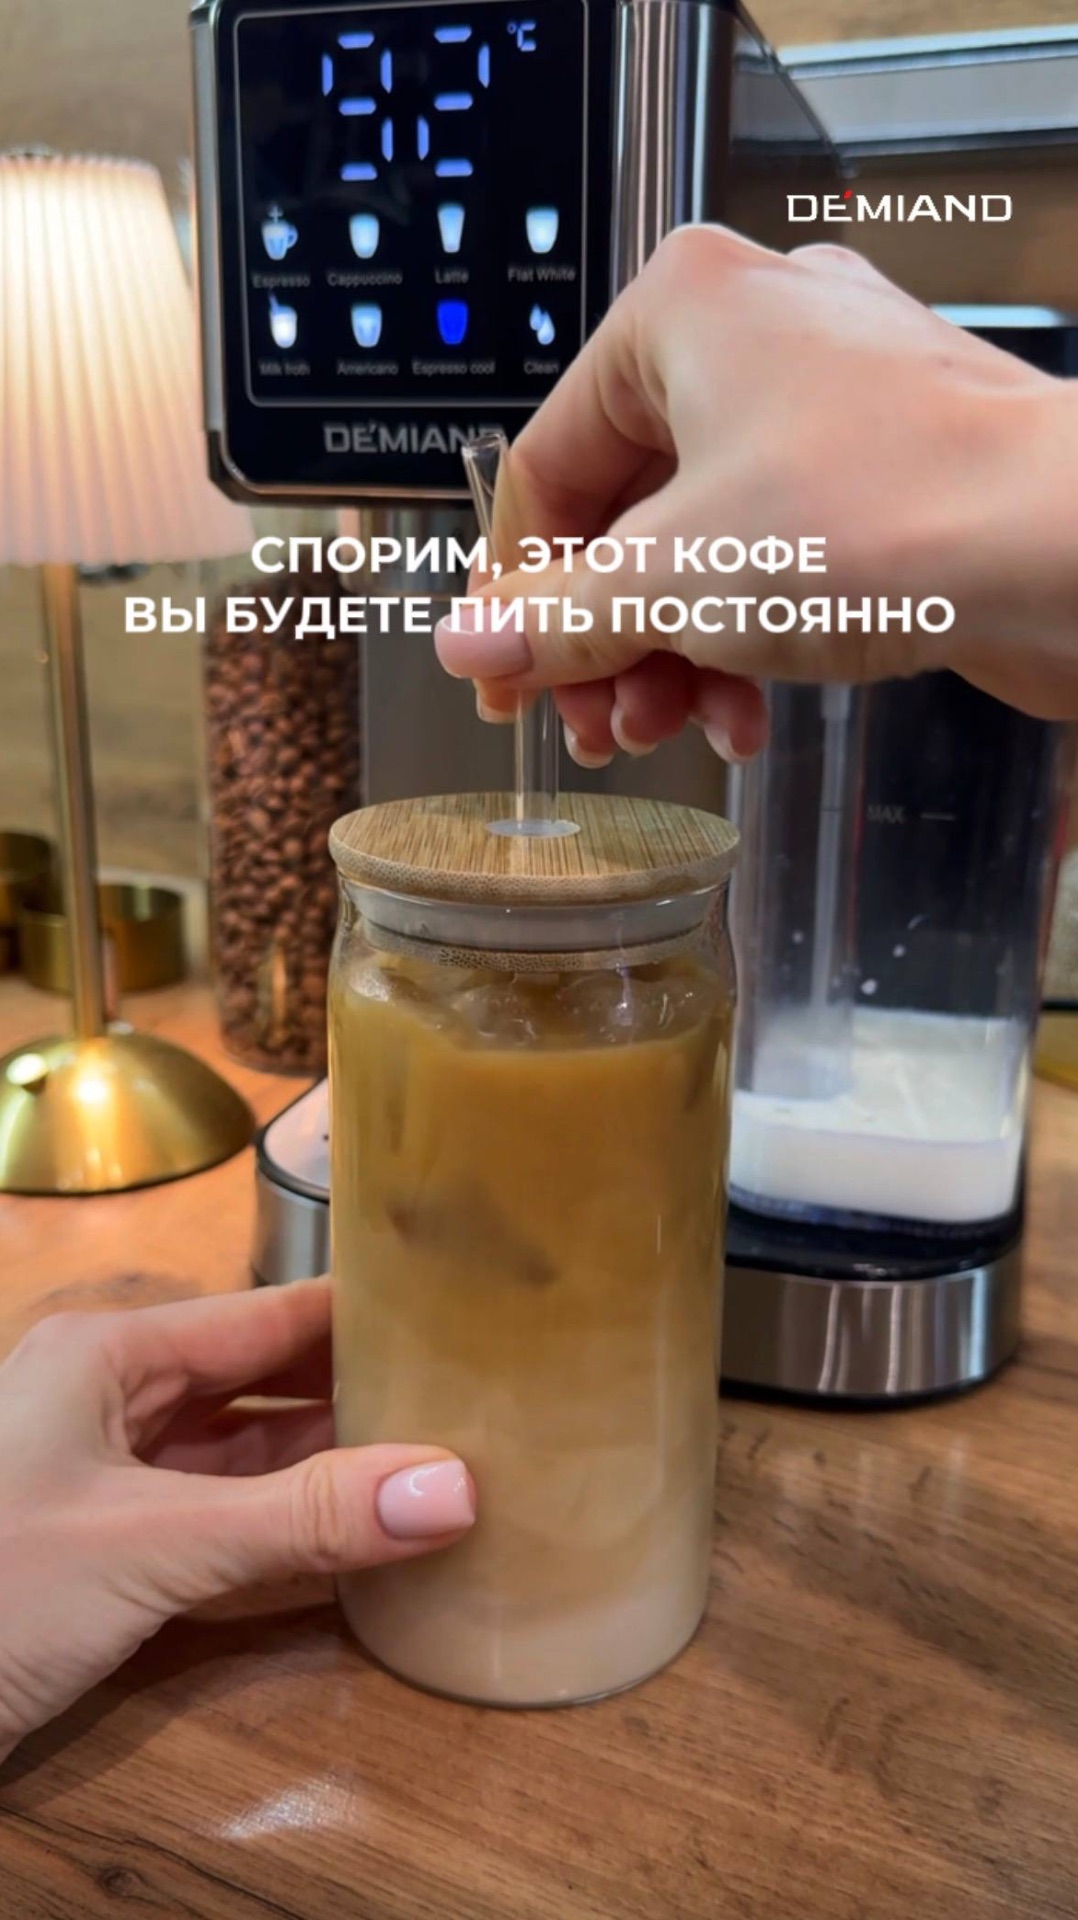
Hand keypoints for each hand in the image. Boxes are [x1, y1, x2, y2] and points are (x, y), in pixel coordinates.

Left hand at [0, 1282, 473, 1762]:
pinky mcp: (104, 1565)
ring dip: (334, 1480)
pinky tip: (366, 1555)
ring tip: (451, 1476)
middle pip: (264, 1389)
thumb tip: (459, 1488)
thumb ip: (303, 1521)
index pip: (268, 1315)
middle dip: (364, 1401)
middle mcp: (112, 1405)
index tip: (473, 1315)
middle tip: (487, 1408)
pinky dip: (290, 1547)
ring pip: (247, 1468)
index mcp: (110, 1357)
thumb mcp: (147, 1546)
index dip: (367, 1314)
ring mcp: (107, 1489)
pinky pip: (221, 1538)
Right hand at [436, 225, 1077, 761]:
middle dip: (606, 638)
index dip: (517, 591)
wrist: (1067, 550)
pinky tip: (748, 715)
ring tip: (669, 730)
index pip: (551, 464)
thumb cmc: (887, 518)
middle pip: (628, 510)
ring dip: (672, 653)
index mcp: (684, 311)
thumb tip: (474, 644)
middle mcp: (760, 333)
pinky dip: (749, 636)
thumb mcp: (668, 585)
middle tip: (594, 722)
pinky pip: (783, 554)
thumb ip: (555, 621)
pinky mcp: (895, 469)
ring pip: (707, 540)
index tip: (505, 675)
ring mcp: (837, 398)